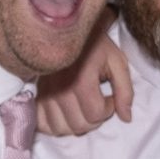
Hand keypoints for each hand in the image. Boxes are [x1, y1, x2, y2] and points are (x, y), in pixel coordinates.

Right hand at [36, 16, 130, 136]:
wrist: (67, 30)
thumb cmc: (95, 46)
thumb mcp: (117, 62)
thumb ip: (125, 91)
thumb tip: (126, 118)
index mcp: (81, 80)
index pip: (96, 114)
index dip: (108, 109)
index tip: (108, 95)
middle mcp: (58, 90)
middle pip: (79, 126)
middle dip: (94, 119)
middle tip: (96, 101)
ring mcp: (43, 94)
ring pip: (60, 129)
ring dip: (75, 123)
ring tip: (81, 107)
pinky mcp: (33, 95)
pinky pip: (41, 124)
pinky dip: (54, 124)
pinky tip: (64, 112)